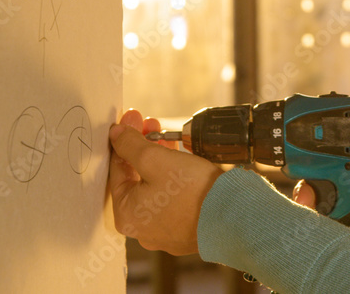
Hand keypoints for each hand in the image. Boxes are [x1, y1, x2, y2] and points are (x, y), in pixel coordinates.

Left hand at [108, 109, 222, 254]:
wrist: (234, 215)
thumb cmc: (192, 191)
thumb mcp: (156, 160)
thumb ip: (130, 145)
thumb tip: (116, 134)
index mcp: (126, 215)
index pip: (117, 169)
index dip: (124, 140)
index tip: (132, 119)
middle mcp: (141, 228)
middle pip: (135, 178)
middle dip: (143, 146)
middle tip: (151, 124)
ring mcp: (164, 230)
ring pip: (154, 187)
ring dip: (159, 160)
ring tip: (169, 138)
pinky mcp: (185, 228)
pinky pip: (171, 197)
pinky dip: (172, 177)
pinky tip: (180, 159)